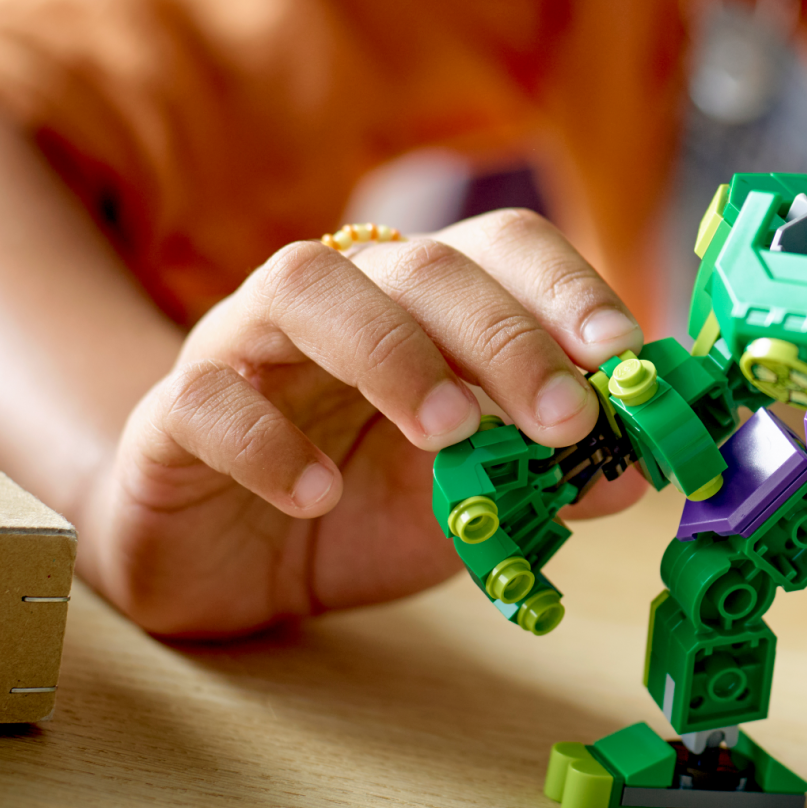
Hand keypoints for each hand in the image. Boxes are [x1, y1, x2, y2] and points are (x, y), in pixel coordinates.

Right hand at [87, 209, 649, 635]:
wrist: (229, 561)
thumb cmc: (364, 503)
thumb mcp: (473, 498)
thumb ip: (548, 478)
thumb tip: (636, 471)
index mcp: (425, 303)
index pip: (503, 246)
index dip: (566, 286)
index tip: (622, 353)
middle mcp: (342, 300)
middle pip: (423, 265)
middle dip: (505, 336)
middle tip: (564, 418)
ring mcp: (246, 345)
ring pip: (305, 286)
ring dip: (391, 352)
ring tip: (449, 434)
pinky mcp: (170, 414)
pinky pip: (206, 398)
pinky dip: (267, 443)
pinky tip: (318, 496)